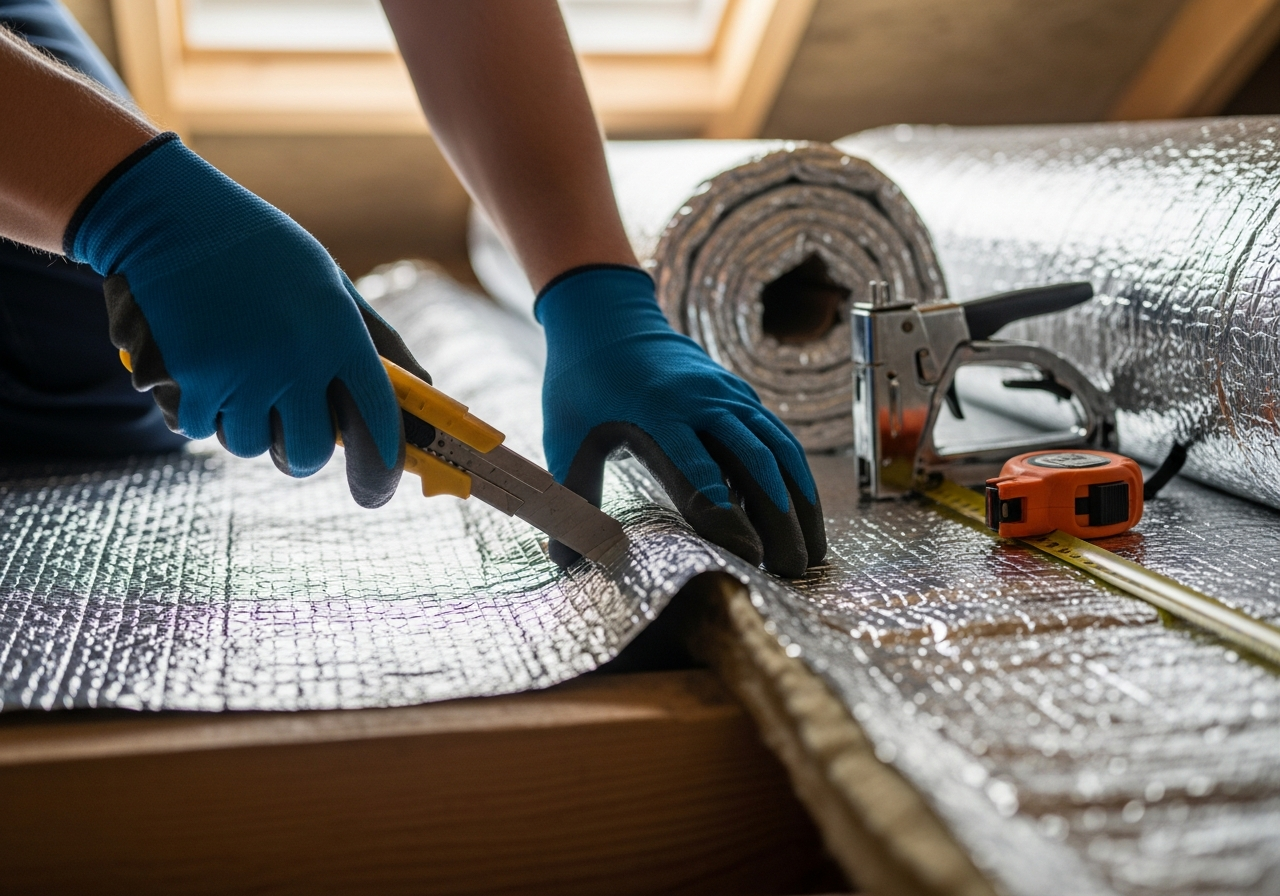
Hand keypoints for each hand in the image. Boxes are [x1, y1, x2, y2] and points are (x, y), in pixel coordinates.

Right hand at [66, 133, 410, 507]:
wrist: (171, 216)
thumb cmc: (262, 252)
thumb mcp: (331, 284)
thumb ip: (375, 342)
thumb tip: (426, 388)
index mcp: (340, 334)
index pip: (378, 421)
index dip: (382, 468)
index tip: (377, 490)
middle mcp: (296, 360)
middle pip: (309, 453)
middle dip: (301, 455)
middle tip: (292, 436)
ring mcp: (242, 374)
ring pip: (251, 445)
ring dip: (246, 424)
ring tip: (237, 372)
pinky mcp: (189, 381)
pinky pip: (201, 427)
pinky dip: (199, 409)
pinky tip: (199, 363)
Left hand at [538, 266, 826, 576]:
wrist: (607, 317)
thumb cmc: (580, 385)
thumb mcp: (563, 437)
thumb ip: (571, 498)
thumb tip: (564, 562)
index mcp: (657, 414)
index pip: (700, 474)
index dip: (726, 518)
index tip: (748, 558)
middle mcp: (702, 402)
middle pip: (755, 464)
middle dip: (780, 519)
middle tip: (792, 570)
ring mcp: (728, 395)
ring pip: (779, 450)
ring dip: (802, 502)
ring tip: (812, 552)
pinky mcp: (741, 395)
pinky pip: (778, 438)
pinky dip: (795, 477)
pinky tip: (802, 515)